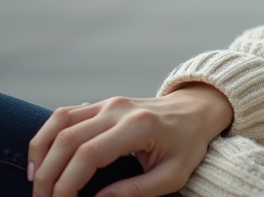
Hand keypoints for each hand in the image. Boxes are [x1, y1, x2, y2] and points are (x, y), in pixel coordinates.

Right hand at [28, 84, 232, 196]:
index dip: (67, 183)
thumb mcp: (173, 175)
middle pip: (68, 140)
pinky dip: (48, 135)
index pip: (89, 154)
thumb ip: (136, 190)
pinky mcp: (103, 103)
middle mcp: (120, 109)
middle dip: (49, 174)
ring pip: (60, 122)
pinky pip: (65, 114)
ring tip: (37, 182)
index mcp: (139, 126)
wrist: (198, 110)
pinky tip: (43, 158)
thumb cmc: (188, 144)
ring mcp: (110, 102)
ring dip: (42, 153)